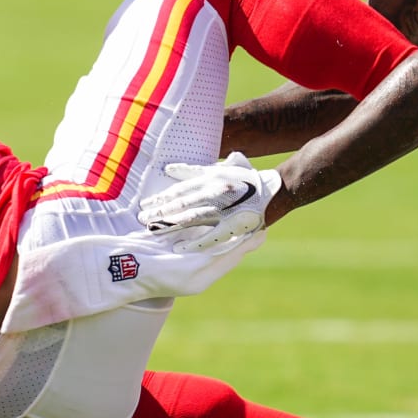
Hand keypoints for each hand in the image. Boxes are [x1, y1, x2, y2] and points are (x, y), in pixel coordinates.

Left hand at [139, 152, 281, 251]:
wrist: (276, 190)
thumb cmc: (248, 180)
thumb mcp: (222, 168)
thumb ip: (196, 170)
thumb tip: (170, 169)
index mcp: (212, 179)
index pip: (180, 190)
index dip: (161, 198)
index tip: (145, 204)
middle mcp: (216, 193)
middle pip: (181, 204)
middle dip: (160, 212)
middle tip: (141, 218)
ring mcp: (225, 210)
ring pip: (192, 218)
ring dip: (171, 225)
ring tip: (152, 230)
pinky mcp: (235, 225)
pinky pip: (211, 236)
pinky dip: (195, 242)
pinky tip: (179, 248)